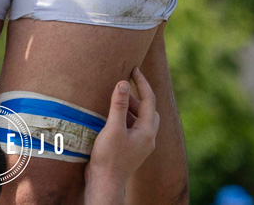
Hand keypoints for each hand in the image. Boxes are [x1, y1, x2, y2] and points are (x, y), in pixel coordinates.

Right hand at [88, 67, 158, 182]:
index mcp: (147, 131)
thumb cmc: (109, 158)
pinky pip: (133, 128)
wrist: (105, 184)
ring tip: (115, 98)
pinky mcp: (131, 150)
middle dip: (137, 95)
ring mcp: (140, 145)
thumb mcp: (113, 128)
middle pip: (148, 110)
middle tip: (124, 83)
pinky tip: (112, 117)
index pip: (148, 99)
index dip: (142, 82)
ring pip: (140, 120)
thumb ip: (119, 105)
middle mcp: (147, 138)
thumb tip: (124, 83)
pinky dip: (126, 118)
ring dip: (130, 107)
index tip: (133, 68)